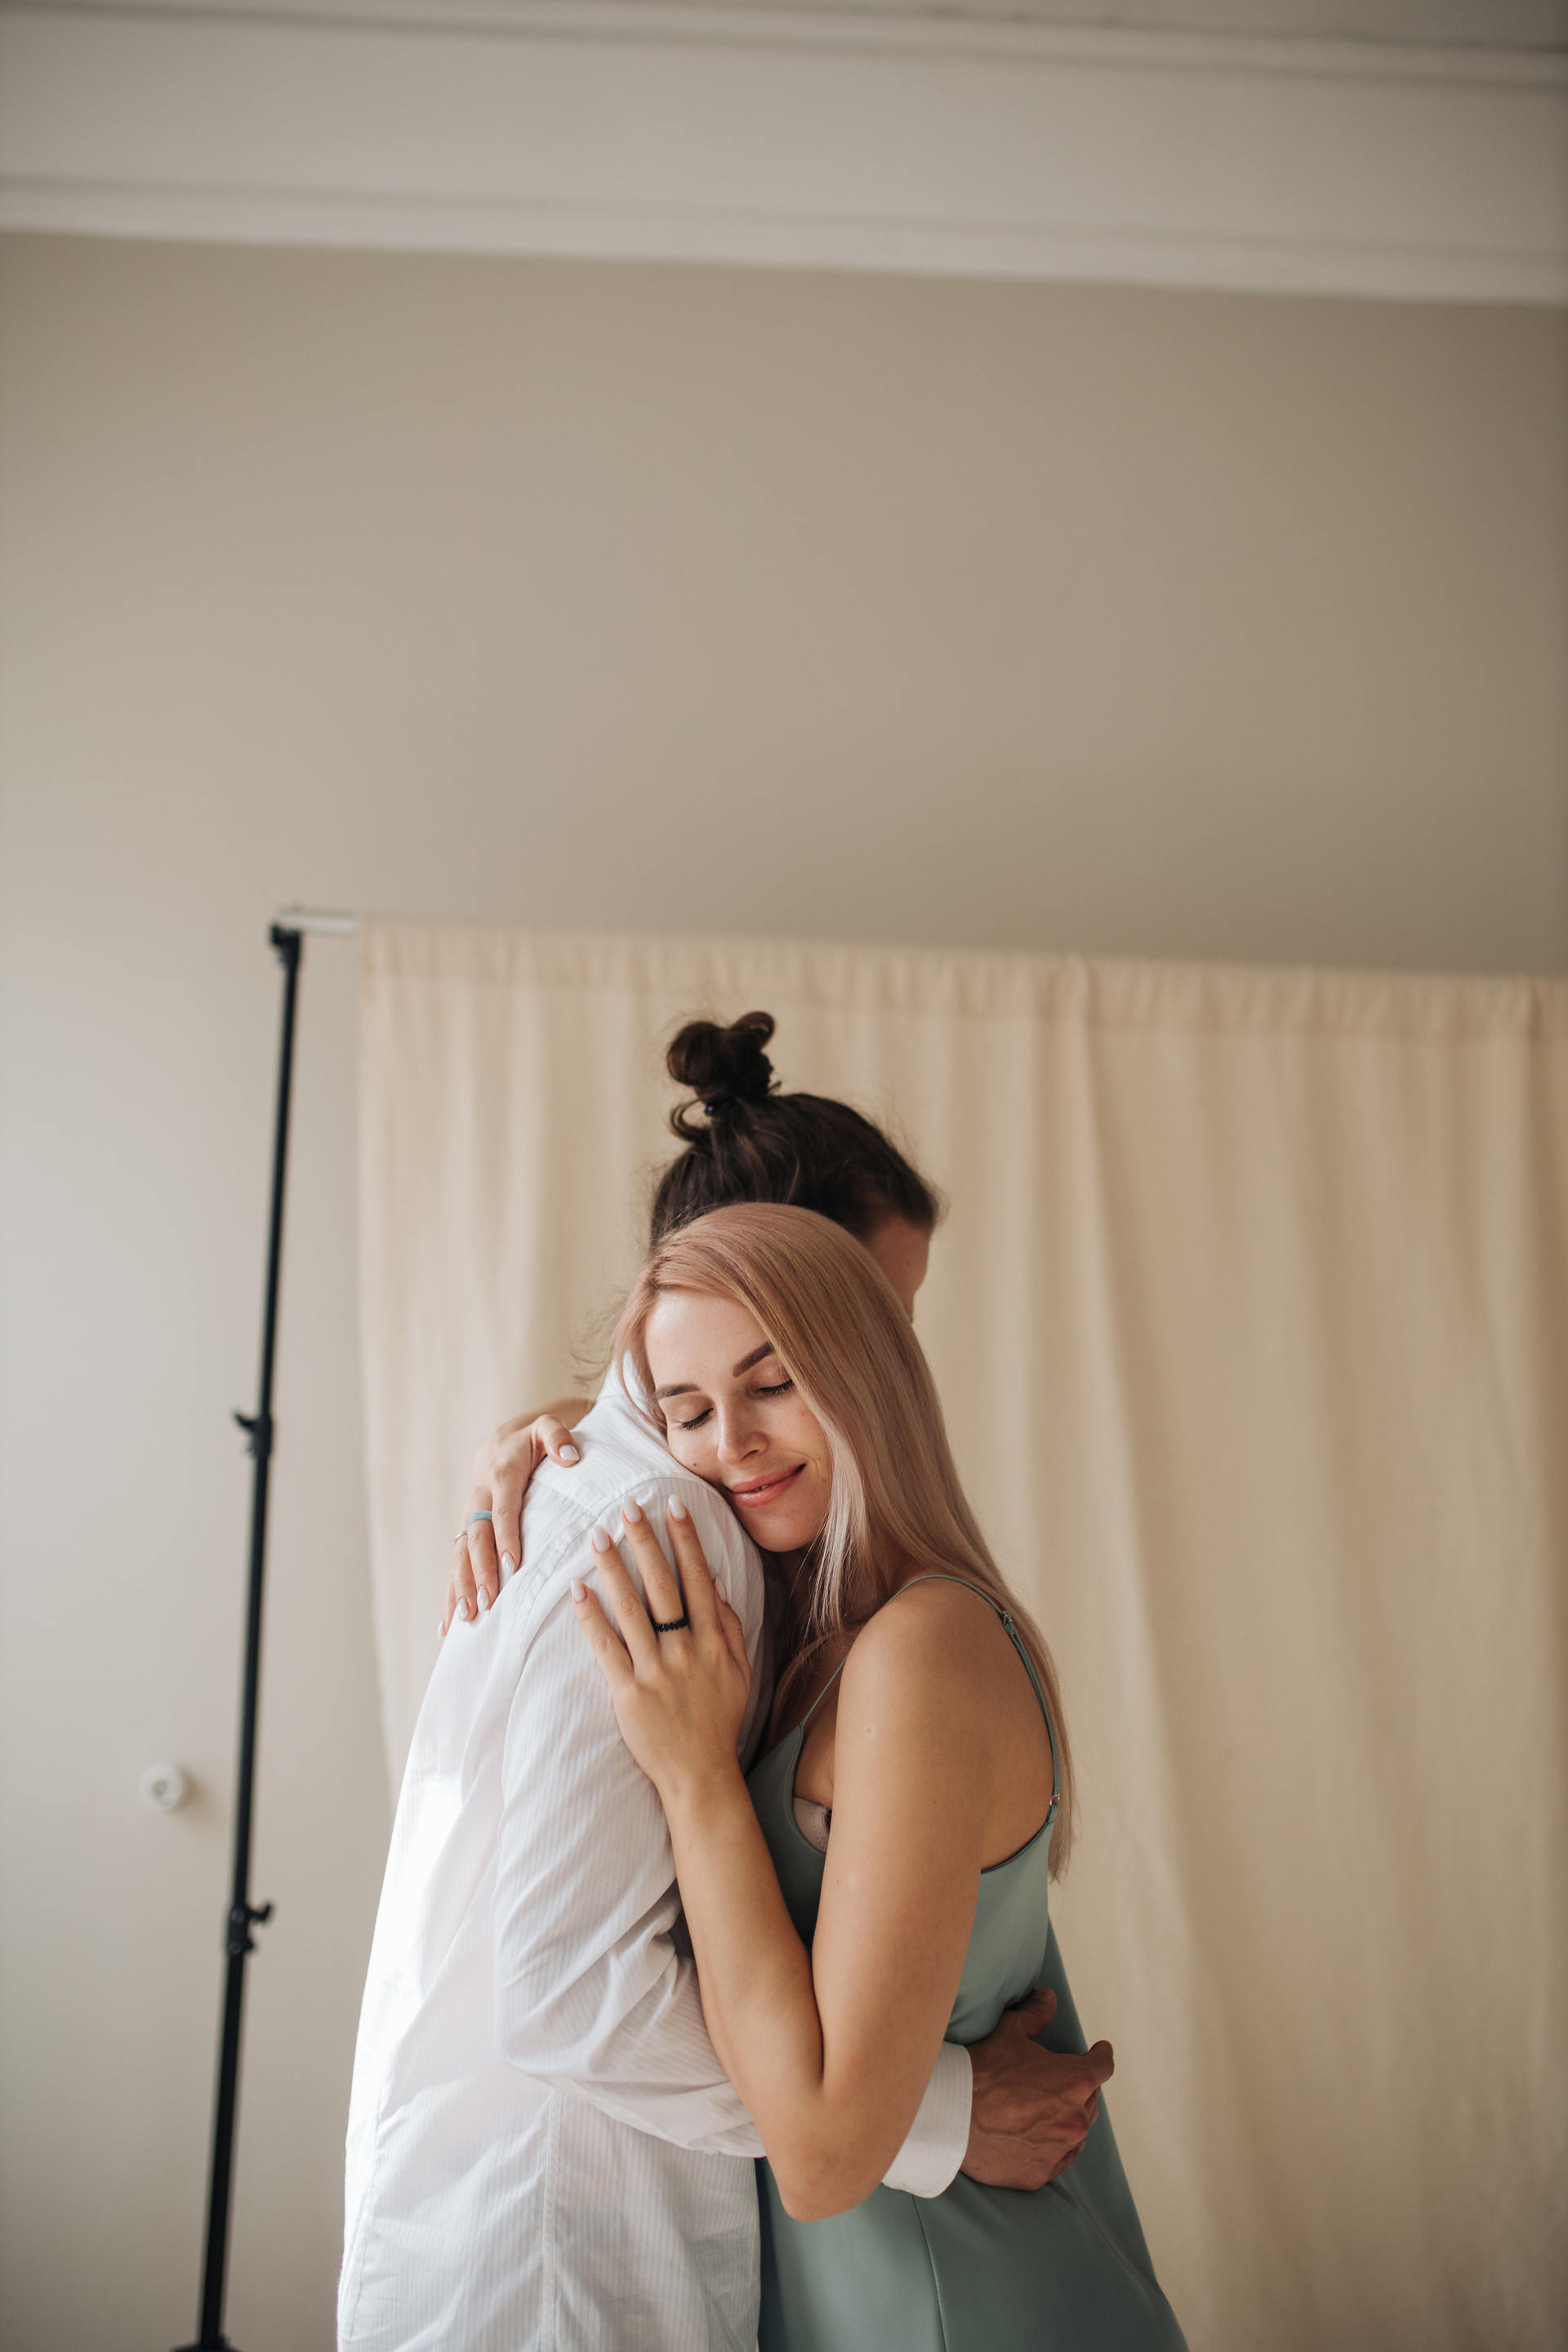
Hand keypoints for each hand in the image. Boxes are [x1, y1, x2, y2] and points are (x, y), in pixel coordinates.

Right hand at [440, 1403, 587, 1632]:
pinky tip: (447, 1625)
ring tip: (466, 1618)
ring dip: (461, 1586)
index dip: (505, 1536)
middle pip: (476, 1538)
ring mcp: (469, 1518)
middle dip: (479, 1571)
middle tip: (487, 1601)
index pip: (503, 1510)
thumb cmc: (535, 1438)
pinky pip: (455, 1564)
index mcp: (500, 1475)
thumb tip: (571, 1457)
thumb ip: (558, 1437)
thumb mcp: (549, 1426)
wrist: (504, 1440)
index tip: (511, 1565)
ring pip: (460, 1555)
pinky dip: (450, 1594)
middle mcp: (479, 1498)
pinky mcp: (466, 1532)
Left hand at [572, 1497, 750, 1800]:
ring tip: (597, 1536)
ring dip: (613, 1567)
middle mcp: (685, 1650)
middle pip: (662, 1584)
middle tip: (628, 1506)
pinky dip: (591, 1617)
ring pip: (630, 1608)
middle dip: (644, 1540)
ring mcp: (655, 1671)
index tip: (672, 1506)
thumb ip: (729, 1627)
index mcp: (713, 1641)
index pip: (697, 1578)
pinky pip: (606, 1646)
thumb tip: (712, 1585)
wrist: (700, 1775)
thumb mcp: (739, 1672)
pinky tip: (578, 1590)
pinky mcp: (627, 1693)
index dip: (684, 1539)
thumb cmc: (719, 1722)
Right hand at [960, 1988, 1113, 2189]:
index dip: (1101, 2055)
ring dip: (1067, 2117)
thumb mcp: (1008, 2031)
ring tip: (1048, 2109)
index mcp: (1074, 2081)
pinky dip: (1053, 2146)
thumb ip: (1035, 2014)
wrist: (949, 2116)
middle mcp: (1074, 2118)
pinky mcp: (1041, 2172)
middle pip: (1089, 2100)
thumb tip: (1049, 1998)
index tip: (1100, 2051)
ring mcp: (1059, 2149)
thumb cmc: (980, 2069)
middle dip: (1078, 2088)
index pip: (1102, 2066)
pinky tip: (1039, 2136)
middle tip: (1058, 2080)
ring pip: (1076, 2131)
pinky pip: (1059, 2158)